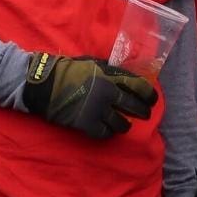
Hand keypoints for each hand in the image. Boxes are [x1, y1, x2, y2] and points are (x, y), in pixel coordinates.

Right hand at [21, 52, 156, 137]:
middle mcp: (107, 93)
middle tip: (145, 114)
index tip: (152, 99)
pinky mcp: (86, 124)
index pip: (139, 86)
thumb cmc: (68, 70)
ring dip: (125, 125)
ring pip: (121, 123)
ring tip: (125, 125)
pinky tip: (108, 130)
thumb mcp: (93, 63)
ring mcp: (97, 110)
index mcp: (110, 76)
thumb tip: (127, 79)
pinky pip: (104, 133)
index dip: (149, 94)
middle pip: (134, 106)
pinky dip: (108, 133)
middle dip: (142, 112)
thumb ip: (111, 72)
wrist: (44, 85)